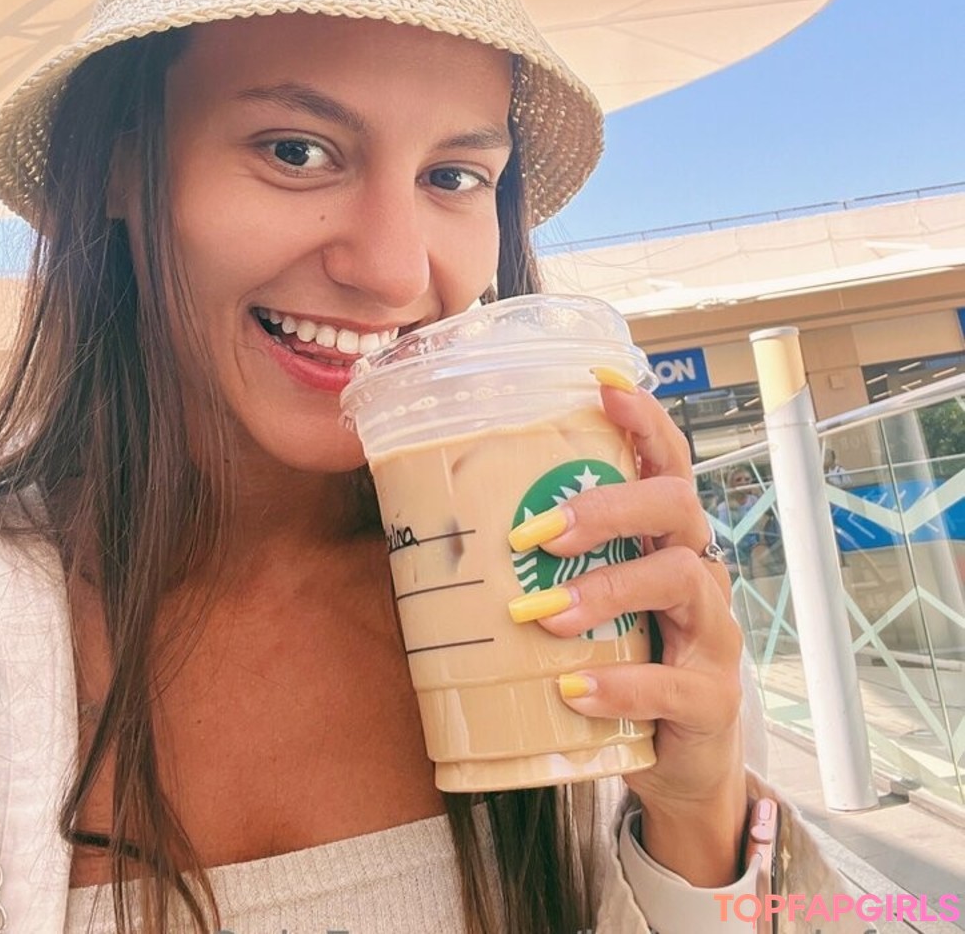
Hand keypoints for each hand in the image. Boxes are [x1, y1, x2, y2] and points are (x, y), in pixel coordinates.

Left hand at [507, 380, 747, 885]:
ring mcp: (713, 634)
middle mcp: (699, 572)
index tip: (604, 387)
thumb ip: (543, 569)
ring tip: (542, 615)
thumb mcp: (586, 605)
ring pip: (679, 579)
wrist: (674, 760)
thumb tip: (434, 529)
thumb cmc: (619, 660)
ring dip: (605, 589)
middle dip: (608, 507)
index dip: (644, 421)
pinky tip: (572, 687)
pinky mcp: (712, 699)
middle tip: (538, 533)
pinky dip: (619, 683)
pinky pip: (674, 685)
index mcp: (664, 539)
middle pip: (677, 505)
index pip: (668, 462)